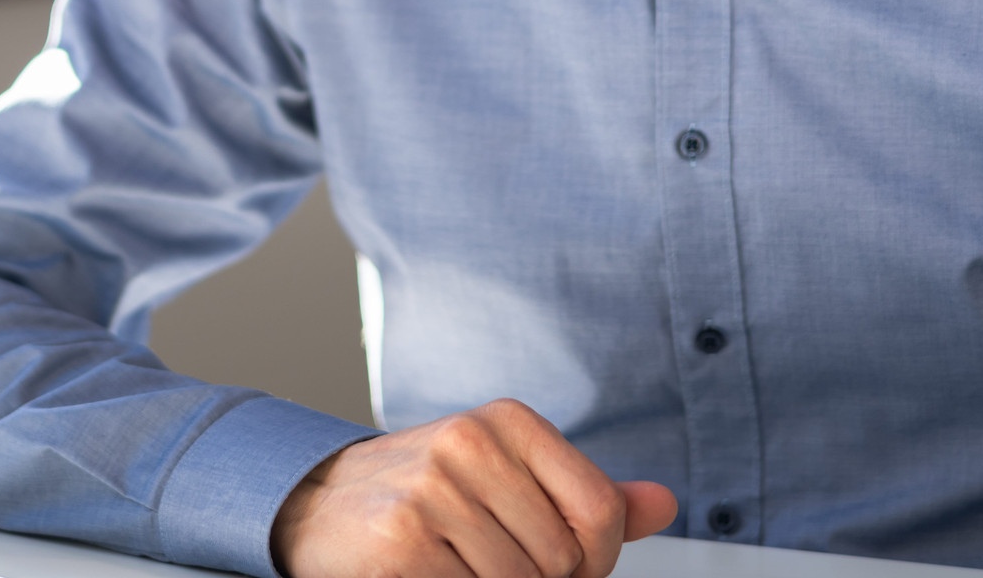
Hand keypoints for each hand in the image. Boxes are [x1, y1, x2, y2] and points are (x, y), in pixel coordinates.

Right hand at [272, 399, 676, 577]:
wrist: (319, 506)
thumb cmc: (424, 496)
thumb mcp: (508, 479)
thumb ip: (584, 497)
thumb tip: (664, 504)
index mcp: (509, 421)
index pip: (600, 512)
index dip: (590, 561)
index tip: (561, 565)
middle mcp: (471, 441)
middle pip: (562, 560)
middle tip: (488, 565)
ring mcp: (434, 487)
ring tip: (456, 568)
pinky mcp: (402, 538)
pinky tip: (427, 574)